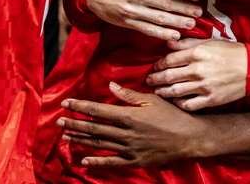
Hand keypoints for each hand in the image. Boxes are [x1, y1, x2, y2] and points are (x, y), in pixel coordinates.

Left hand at [59, 82, 208, 166]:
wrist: (190, 137)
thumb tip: (110, 85)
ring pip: (99, 144)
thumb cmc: (173, 114)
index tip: (66, 103)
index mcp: (129, 115)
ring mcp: (129, 148)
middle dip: (75, 123)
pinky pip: (112, 163)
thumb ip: (130, 95)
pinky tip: (84, 160)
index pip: (98, 110)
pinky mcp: (135, 160)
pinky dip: (97, 162)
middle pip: (95, 128)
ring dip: (81, 140)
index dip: (81, 106)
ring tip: (65, 136)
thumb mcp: (153, 99)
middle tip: (58, 120)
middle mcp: (126, 133)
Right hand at [85, 0, 201, 40]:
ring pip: (159, 18)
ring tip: (192, 24)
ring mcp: (131, 10)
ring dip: (177, 22)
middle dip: (185, 8)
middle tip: (200, 12)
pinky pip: (147, 29)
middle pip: (167, 3)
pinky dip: (162, 33)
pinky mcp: (126, 22)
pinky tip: (174, 35)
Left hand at [146, 38, 246, 110]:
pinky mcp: (211, 99)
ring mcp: (204, 86)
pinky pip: (189, 105)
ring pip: (175, 92)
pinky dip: (178, 104)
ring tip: (158, 91)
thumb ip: (188, 43)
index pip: (169, 60)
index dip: (158, 64)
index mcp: (197, 53)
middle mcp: (198, 70)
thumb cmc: (231, 52)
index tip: (155, 67)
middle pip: (168, 77)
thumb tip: (169, 43)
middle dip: (155, 79)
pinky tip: (175, 101)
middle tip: (149, 80)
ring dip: (162, 92)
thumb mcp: (210, 42)